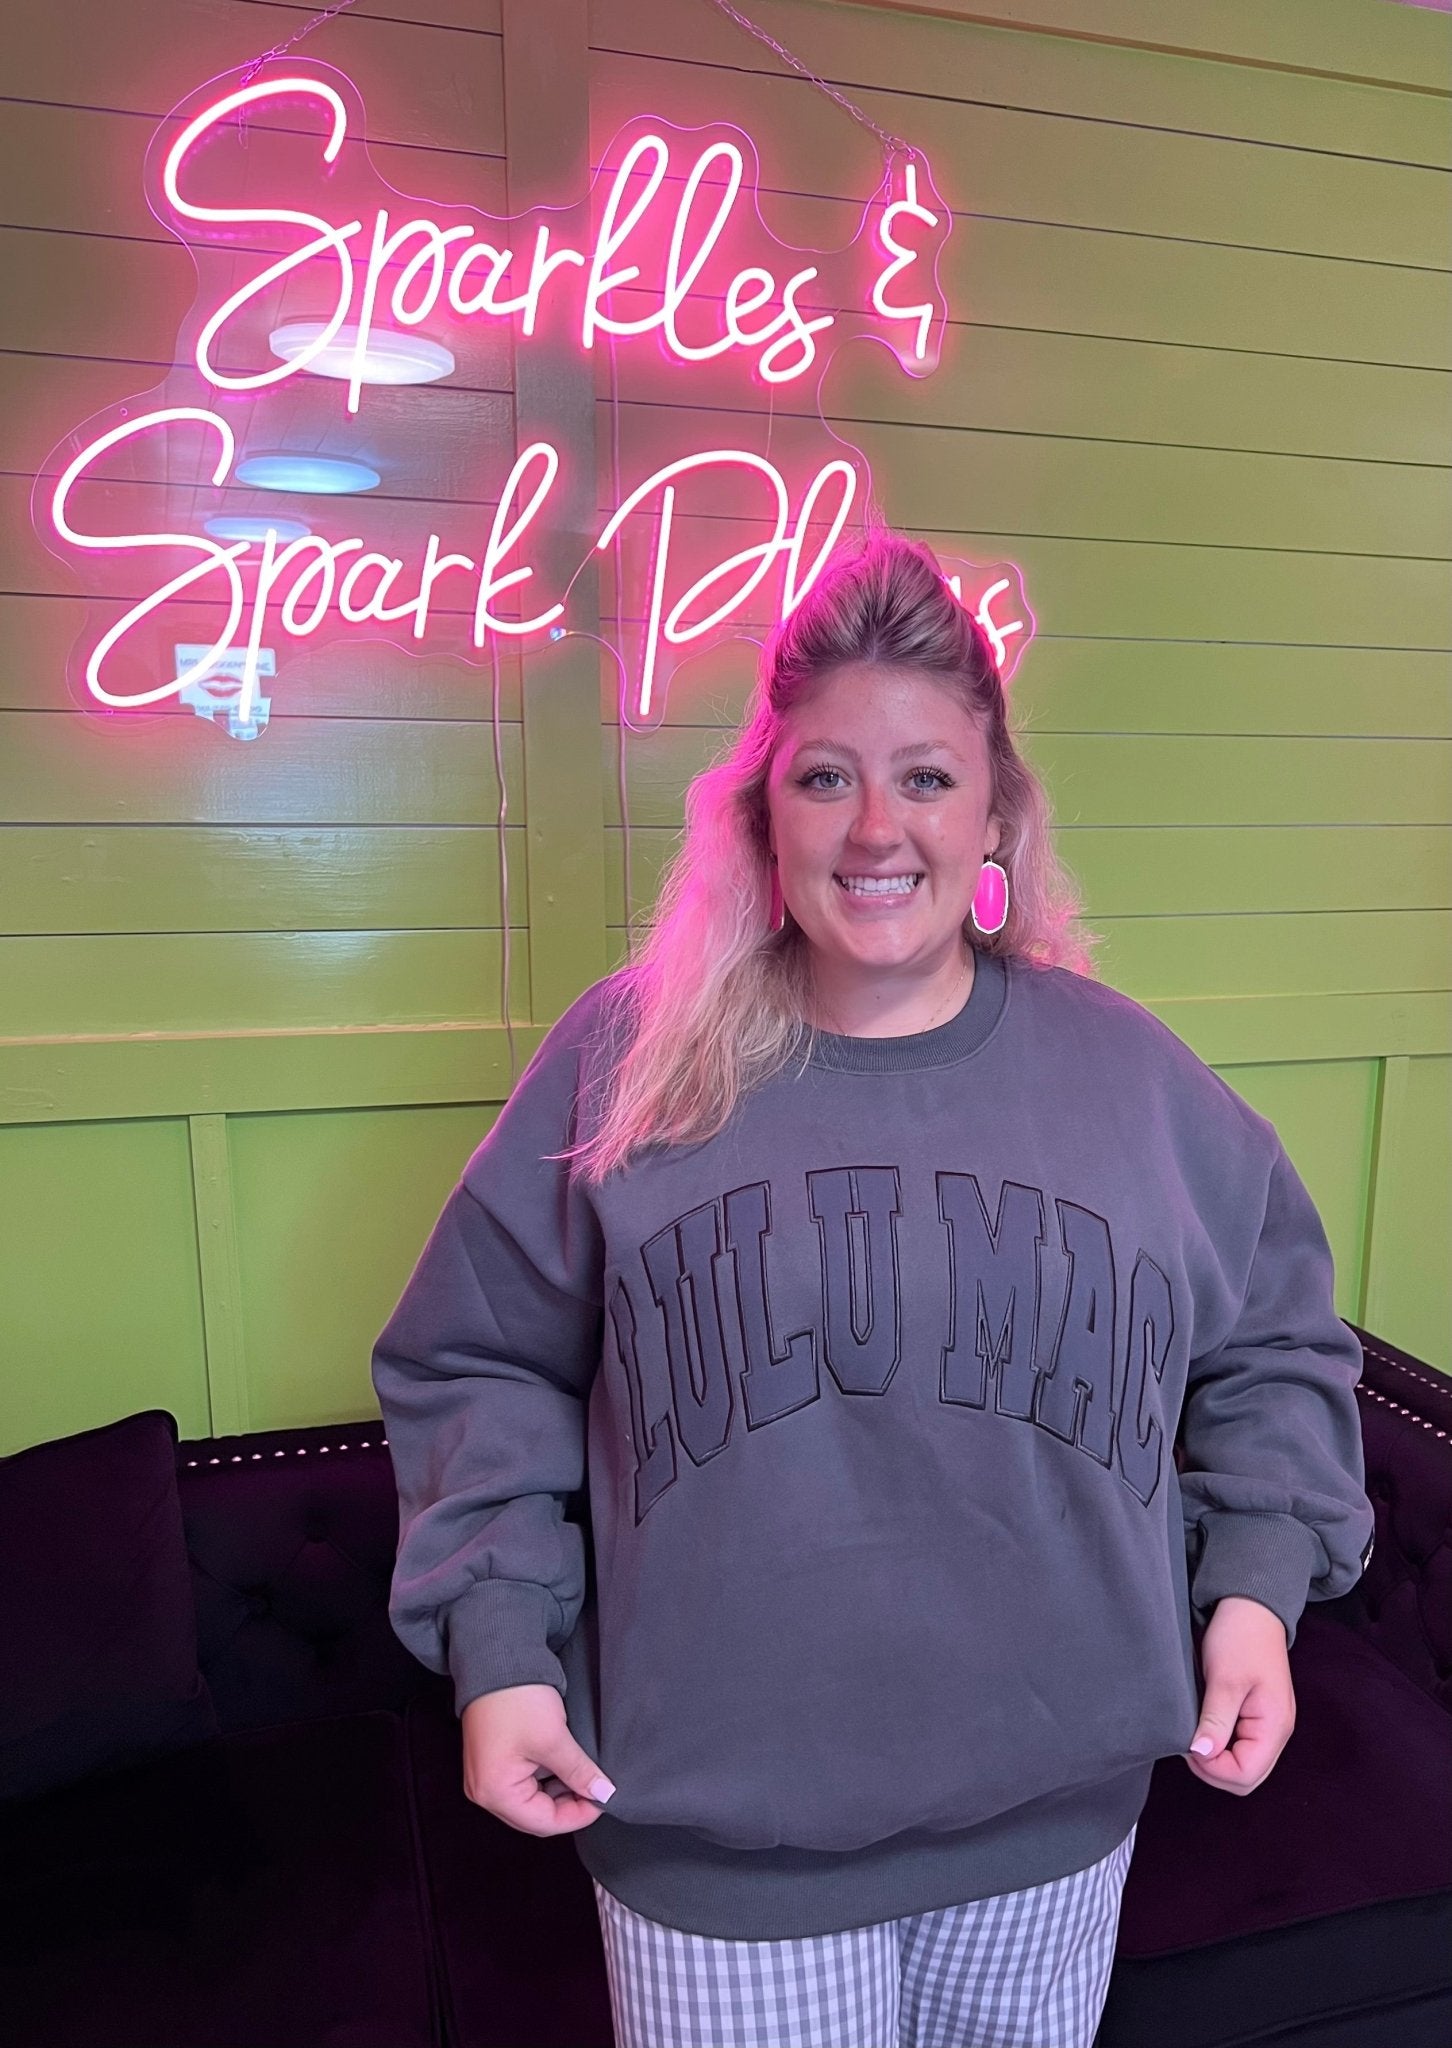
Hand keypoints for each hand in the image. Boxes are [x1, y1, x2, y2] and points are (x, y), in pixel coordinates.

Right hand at [460, 1682, 615, 1835]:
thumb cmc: (517, 1698)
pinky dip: (545, 1780)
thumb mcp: (554, 1738)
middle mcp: (483, 1791)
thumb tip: (603, 1794)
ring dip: (558, 1793)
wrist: (494, 1658)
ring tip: (583, 1777)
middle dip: (568, 1806)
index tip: (604, 1800)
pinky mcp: (492, 1761)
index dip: (578, 1815)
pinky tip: (565, 1767)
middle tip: (596, 1789)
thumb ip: (579, 1771)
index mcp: (494, 1792)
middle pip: (534, 1816)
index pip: (543, 1823)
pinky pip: (522, 1783)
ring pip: (530, 1800)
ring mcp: (485, 1776)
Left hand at [1185, 1595, 1295, 1795]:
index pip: (1246, 1775)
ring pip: (1243, 1765)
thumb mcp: (1224, 1679)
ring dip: (1216, 1759)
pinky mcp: (1257, 1717)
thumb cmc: (1240, 1637)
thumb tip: (1201, 1753)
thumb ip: (1215, 1720)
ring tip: (1194, 1734)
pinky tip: (1204, 1729)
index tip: (1190, 1746)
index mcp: (1274, 1726)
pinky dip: (1220, 1746)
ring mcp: (1269, 1726)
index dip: (1213, 1769)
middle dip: (1213, 1770)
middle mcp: (1277, 1733)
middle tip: (1188, 1744)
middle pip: (1246, 1778)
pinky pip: (1241, 1747)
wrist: (1251, 1608)